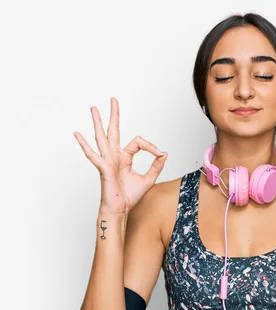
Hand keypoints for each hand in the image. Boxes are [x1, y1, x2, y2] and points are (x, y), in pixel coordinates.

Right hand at [73, 97, 167, 214]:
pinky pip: (93, 155)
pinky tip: (77, 134)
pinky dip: (84, 145)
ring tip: (93, 108)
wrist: (121, 209)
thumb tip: (165, 153)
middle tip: (113, 100)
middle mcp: (114, 156)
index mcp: (125, 157)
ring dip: (97, 122)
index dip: (151, 146)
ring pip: (102, 137)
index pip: (138, 142)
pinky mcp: (103, 168)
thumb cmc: (130, 196)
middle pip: (114, 131)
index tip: (160, 153)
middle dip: (114, 115)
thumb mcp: (149, 179)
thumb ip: (157, 165)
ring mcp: (107, 161)